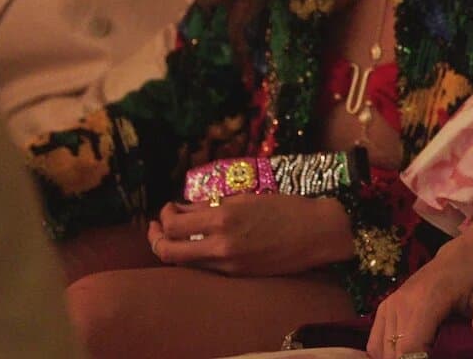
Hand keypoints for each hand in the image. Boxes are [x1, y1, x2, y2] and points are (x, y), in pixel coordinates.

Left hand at [147, 194, 353, 275]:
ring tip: (172, 237)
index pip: (174, 224)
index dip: (164, 215)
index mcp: (223, 218)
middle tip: (157, 226)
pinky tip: (197, 245)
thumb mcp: (247, 198)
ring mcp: (228, 264)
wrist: (317, 233)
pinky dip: (194, 256)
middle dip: (156, 237)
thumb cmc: (287, 208)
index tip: (168, 207)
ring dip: (172, 249)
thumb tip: (184, 208)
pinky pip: (204, 268)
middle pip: (168, 250)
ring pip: (183, 263)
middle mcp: (220, 245)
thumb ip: (212, 205)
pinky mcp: (237, 275)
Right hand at [367, 232, 472, 358]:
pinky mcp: (385, 309)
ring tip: (428, 354)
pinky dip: (389, 354)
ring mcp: (390, 305)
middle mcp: (401, 301)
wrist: (464, 255)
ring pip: (383, 351)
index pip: (410, 347)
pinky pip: (376, 344)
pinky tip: (413, 353)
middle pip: (395, 354)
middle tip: (441, 356)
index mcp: (427, 298)